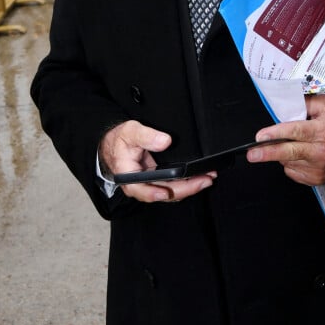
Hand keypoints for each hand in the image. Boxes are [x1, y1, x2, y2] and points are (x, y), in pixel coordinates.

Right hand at [99, 120, 215, 202]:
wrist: (117, 144)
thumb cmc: (121, 140)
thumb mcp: (130, 132)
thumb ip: (146, 136)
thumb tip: (164, 141)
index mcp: (129, 176)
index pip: (141, 189)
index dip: (154, 193)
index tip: (166, 192)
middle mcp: (140, 185)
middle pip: (163, 192)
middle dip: (186, 188)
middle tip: (205, 180)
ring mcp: (150, 185)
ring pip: (171, 192)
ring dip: (190, 187)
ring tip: (208, 177)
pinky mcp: (158, 181)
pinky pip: (173, 186)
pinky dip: (187, 183)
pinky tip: (199, 177)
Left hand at [246, 95, 324, 185]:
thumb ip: (306, 103)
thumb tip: (285, 106)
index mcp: (322, 130)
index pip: (295, 131)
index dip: (276, 133)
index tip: (260, 136)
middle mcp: (320, 151)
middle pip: (288, 152)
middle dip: (267, 153)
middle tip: (251, 154)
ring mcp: (318, 168)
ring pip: (288, 161)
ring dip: (283, 153)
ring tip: (294, 143)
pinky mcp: (317, 179)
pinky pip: (293, 171)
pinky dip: (291, 163)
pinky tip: (300, 154)